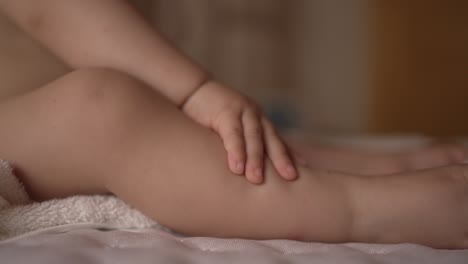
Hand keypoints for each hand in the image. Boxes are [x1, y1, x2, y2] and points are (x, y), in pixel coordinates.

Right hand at [182, 80, 296, 183]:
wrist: (192, 91)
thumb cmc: (211, 117)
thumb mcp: (230, 131)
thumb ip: (241, 145)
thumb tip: (247, 172)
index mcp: (258, 121)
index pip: (277, 140)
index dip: (289, 155)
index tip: (303, 171)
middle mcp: (255, 115)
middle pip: (271, 139)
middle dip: (281, 159)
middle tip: (290, 178)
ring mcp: (242, 111)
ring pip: (253, 137)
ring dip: (255, 159)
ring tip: (256, 180)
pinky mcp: (225, 111)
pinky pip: (232, 134)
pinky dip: (235, 151)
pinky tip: (236, 167)